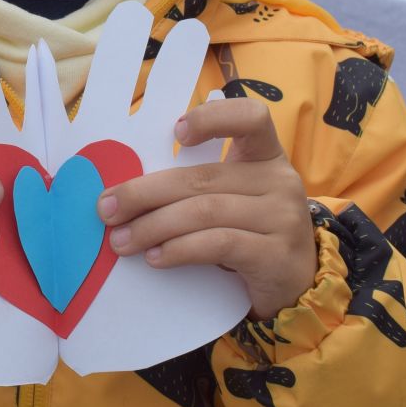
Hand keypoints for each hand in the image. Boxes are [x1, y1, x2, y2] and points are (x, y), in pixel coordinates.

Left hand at [97, 97, 316, 319]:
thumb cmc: (250, 235)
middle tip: (107, 208)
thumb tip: (124, 191)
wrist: (298, 289)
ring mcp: (283, 218)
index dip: (212, 118)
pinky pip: (218, 244)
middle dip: (145, 193)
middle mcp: (280, 181)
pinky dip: (179, 249)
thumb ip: (196, 186)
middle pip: (202, 177)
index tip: (176, 133)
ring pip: (205, 211)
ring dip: (153, 226)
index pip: (251, 117)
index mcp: (267, 156)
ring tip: (122, 241)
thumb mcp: (232, 201)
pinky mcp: (276, 255)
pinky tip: (155, 257)